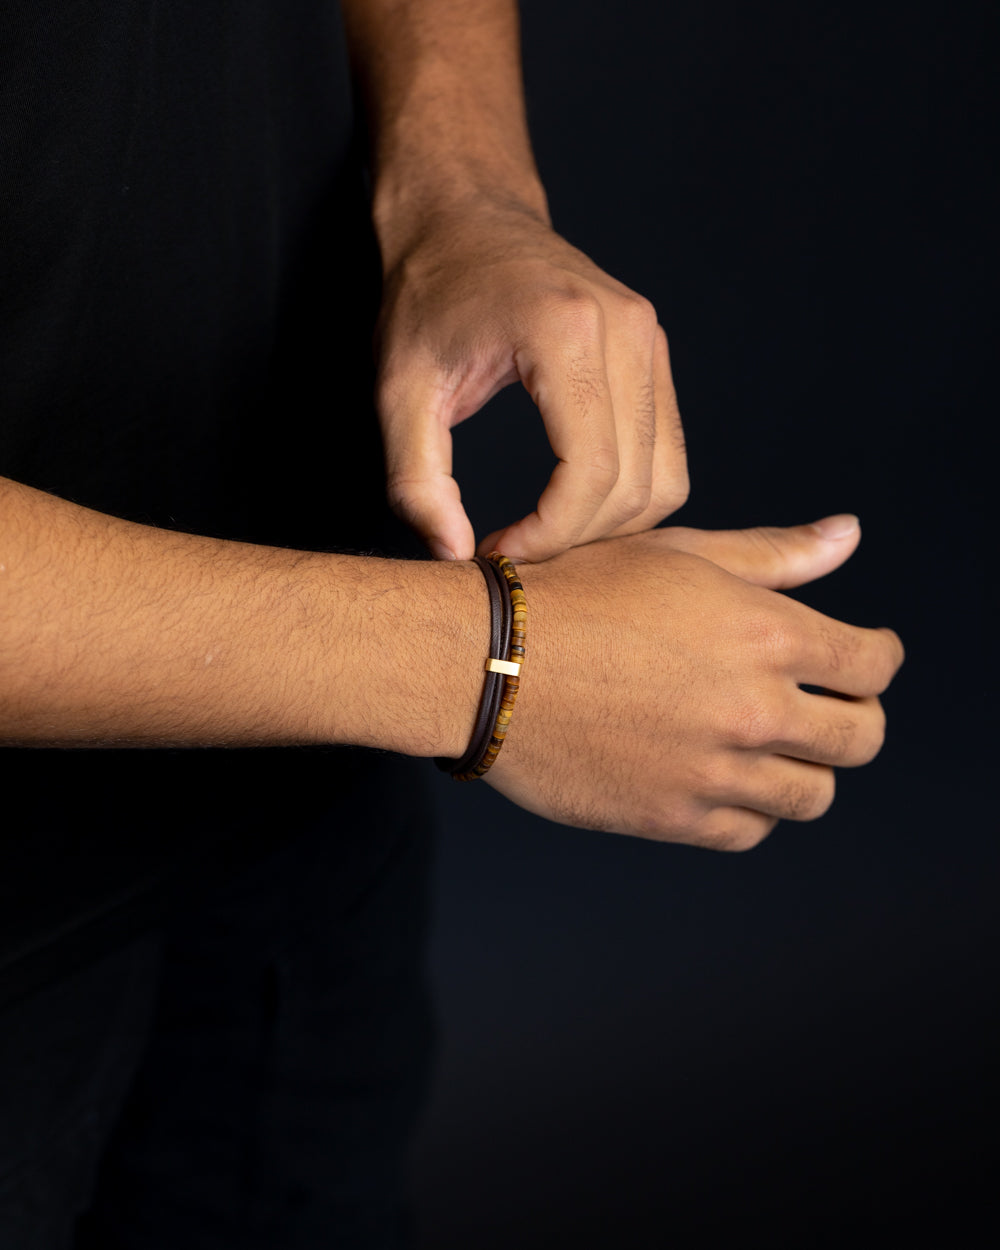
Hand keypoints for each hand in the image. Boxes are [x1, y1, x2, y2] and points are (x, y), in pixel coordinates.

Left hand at [374, 200, 687, 562]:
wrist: (464, 216)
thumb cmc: (427, 295)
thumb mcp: (399, 390)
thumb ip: (416, 479)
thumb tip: (454, 554)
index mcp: (564, 332)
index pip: (591, 473)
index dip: (549, 535)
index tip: (498, 551)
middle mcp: (625, 330)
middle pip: (633, 485)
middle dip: (574, 538)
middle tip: (514, 547)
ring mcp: (649, 338)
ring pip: (663, 479)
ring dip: (607, 525)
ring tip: (542, 528)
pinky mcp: (654, 351)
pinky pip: (665, 453)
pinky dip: (628, 494)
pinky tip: (571, 502)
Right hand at [486, 515, 903, 849]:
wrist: (484, 663)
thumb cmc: (575, 593)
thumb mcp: (675, 553)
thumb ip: (774, 554)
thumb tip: (850, 534)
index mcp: (764, 632)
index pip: (873, 665)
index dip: (877, 659)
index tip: (862, 658)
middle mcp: (752, 706)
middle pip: (861, 738)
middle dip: (856, 717)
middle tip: (825, 705)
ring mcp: (714, 772)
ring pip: (814, 795)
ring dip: (806, 768)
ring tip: (773, 745)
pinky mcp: (673, 819)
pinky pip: (751, 830)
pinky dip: (752, 808)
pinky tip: (724, 776)